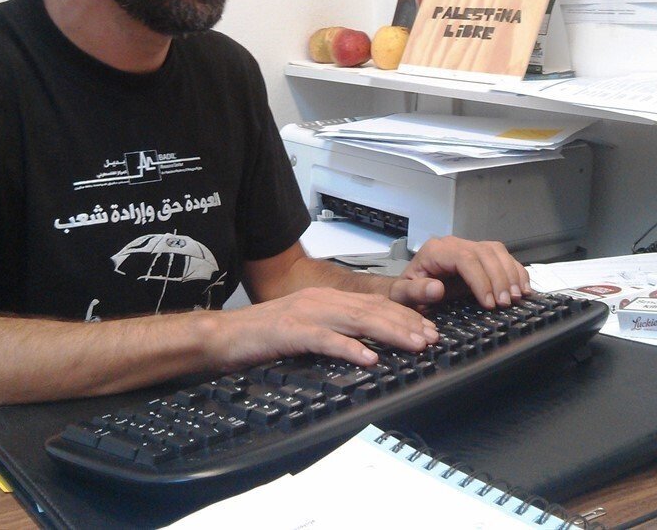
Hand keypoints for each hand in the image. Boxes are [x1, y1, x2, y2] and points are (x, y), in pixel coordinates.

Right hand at [211, 286, 439, 372]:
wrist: (223, 335)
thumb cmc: (264, 335)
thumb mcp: (306, 326)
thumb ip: (334, 330)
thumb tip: (368, 345)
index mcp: (326, 299)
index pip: (374, 304)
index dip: (404, 315)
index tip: (429, 328)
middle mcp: (321, 301)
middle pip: (373, 310)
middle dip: (407, 323)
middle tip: (433, 337)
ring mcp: (306, 314)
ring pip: (357, 321)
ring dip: (390, 333)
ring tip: (414, 344)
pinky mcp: (291, 331)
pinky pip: (326, 340)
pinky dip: (350, 349)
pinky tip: (370, 358)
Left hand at [388, 237, 531, 309]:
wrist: (408, 291)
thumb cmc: (406, 293)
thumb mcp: (402, 296)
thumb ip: (415, 291)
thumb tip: (436, 288)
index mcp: (435, 251)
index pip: (464, 258)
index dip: (480, 279)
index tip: (489, 303)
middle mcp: (453, 245)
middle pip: (484, 252)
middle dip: (499, 278)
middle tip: (505, 303)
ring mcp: (468, 248)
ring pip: (496, 251)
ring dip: (511, 274)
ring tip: (516, 297)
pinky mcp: (480, 257)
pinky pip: (502, 257)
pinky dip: (516, 271)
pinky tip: (522, 288)